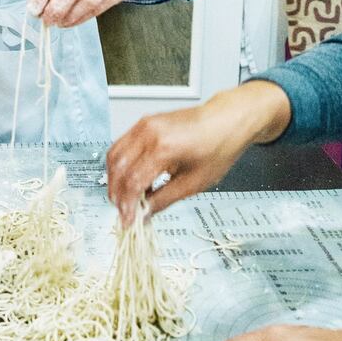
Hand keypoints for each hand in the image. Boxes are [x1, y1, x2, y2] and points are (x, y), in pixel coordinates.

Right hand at [106, 81, 290, 225]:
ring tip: (123, 197)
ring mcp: (143, 125)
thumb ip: (163, 200)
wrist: (227, 120)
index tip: (128, 220)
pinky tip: (127, 178)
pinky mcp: (142, 123)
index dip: (128, 205)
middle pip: (119, 169)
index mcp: (164, 148)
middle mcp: (148, 133)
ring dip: (114, 180)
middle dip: (117, 194)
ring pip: (114, 156)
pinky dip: (119, 165)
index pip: (133, 182)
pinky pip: (120, 146)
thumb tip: (144, 214)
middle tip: (123, 211)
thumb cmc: (218, 147)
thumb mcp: (194, 183)